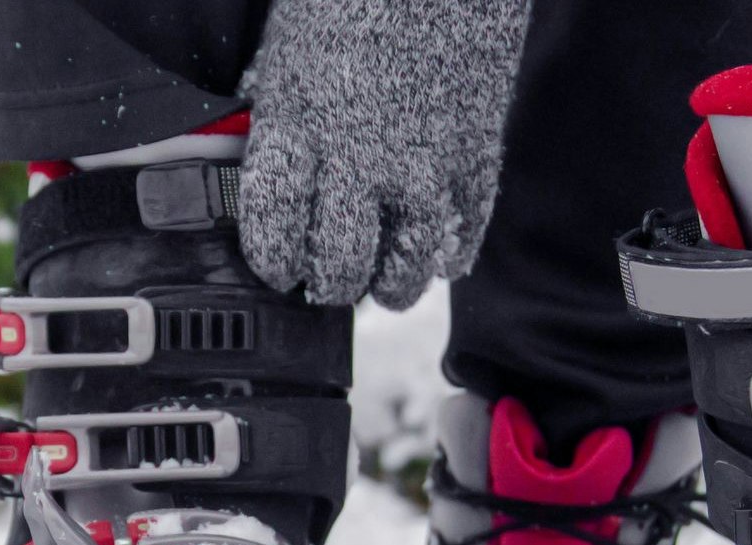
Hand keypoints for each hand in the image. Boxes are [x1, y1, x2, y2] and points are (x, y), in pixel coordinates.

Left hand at [239, 0, 531, 308]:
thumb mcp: (291, 52)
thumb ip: (283, 120)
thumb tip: (274, 171)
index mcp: (298, 124)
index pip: (275, 232)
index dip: (274, 261)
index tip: (279, 265)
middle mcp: (360, 157)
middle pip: (340, 266)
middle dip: (332, 282)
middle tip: (332, 276)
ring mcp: (425, 164)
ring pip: (406, 271)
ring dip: (391, 284)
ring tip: (383, 276)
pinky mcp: (478, 157)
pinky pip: (463, 238)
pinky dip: (447, 255)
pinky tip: (435, 250)